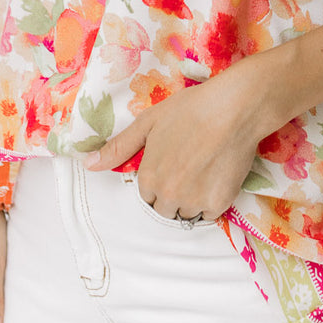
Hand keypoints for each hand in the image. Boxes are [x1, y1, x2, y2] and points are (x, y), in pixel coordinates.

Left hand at [86, 69, 266, 220]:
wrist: (234, 108)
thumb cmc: (190, 109)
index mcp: (148, 177)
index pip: (147, 195)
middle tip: (190, 167)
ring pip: (187, 213)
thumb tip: (88, 165)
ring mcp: (194, 202)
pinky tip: (218, 176)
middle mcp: (168, 195)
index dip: (160, 179)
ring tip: (205, 171)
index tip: (174, 163)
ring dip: (192, 200)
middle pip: (166, 208)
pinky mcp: (220, 203)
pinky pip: (210, 213)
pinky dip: (213, 200)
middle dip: (174, 194)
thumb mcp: (149, 122)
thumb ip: (119, 147)